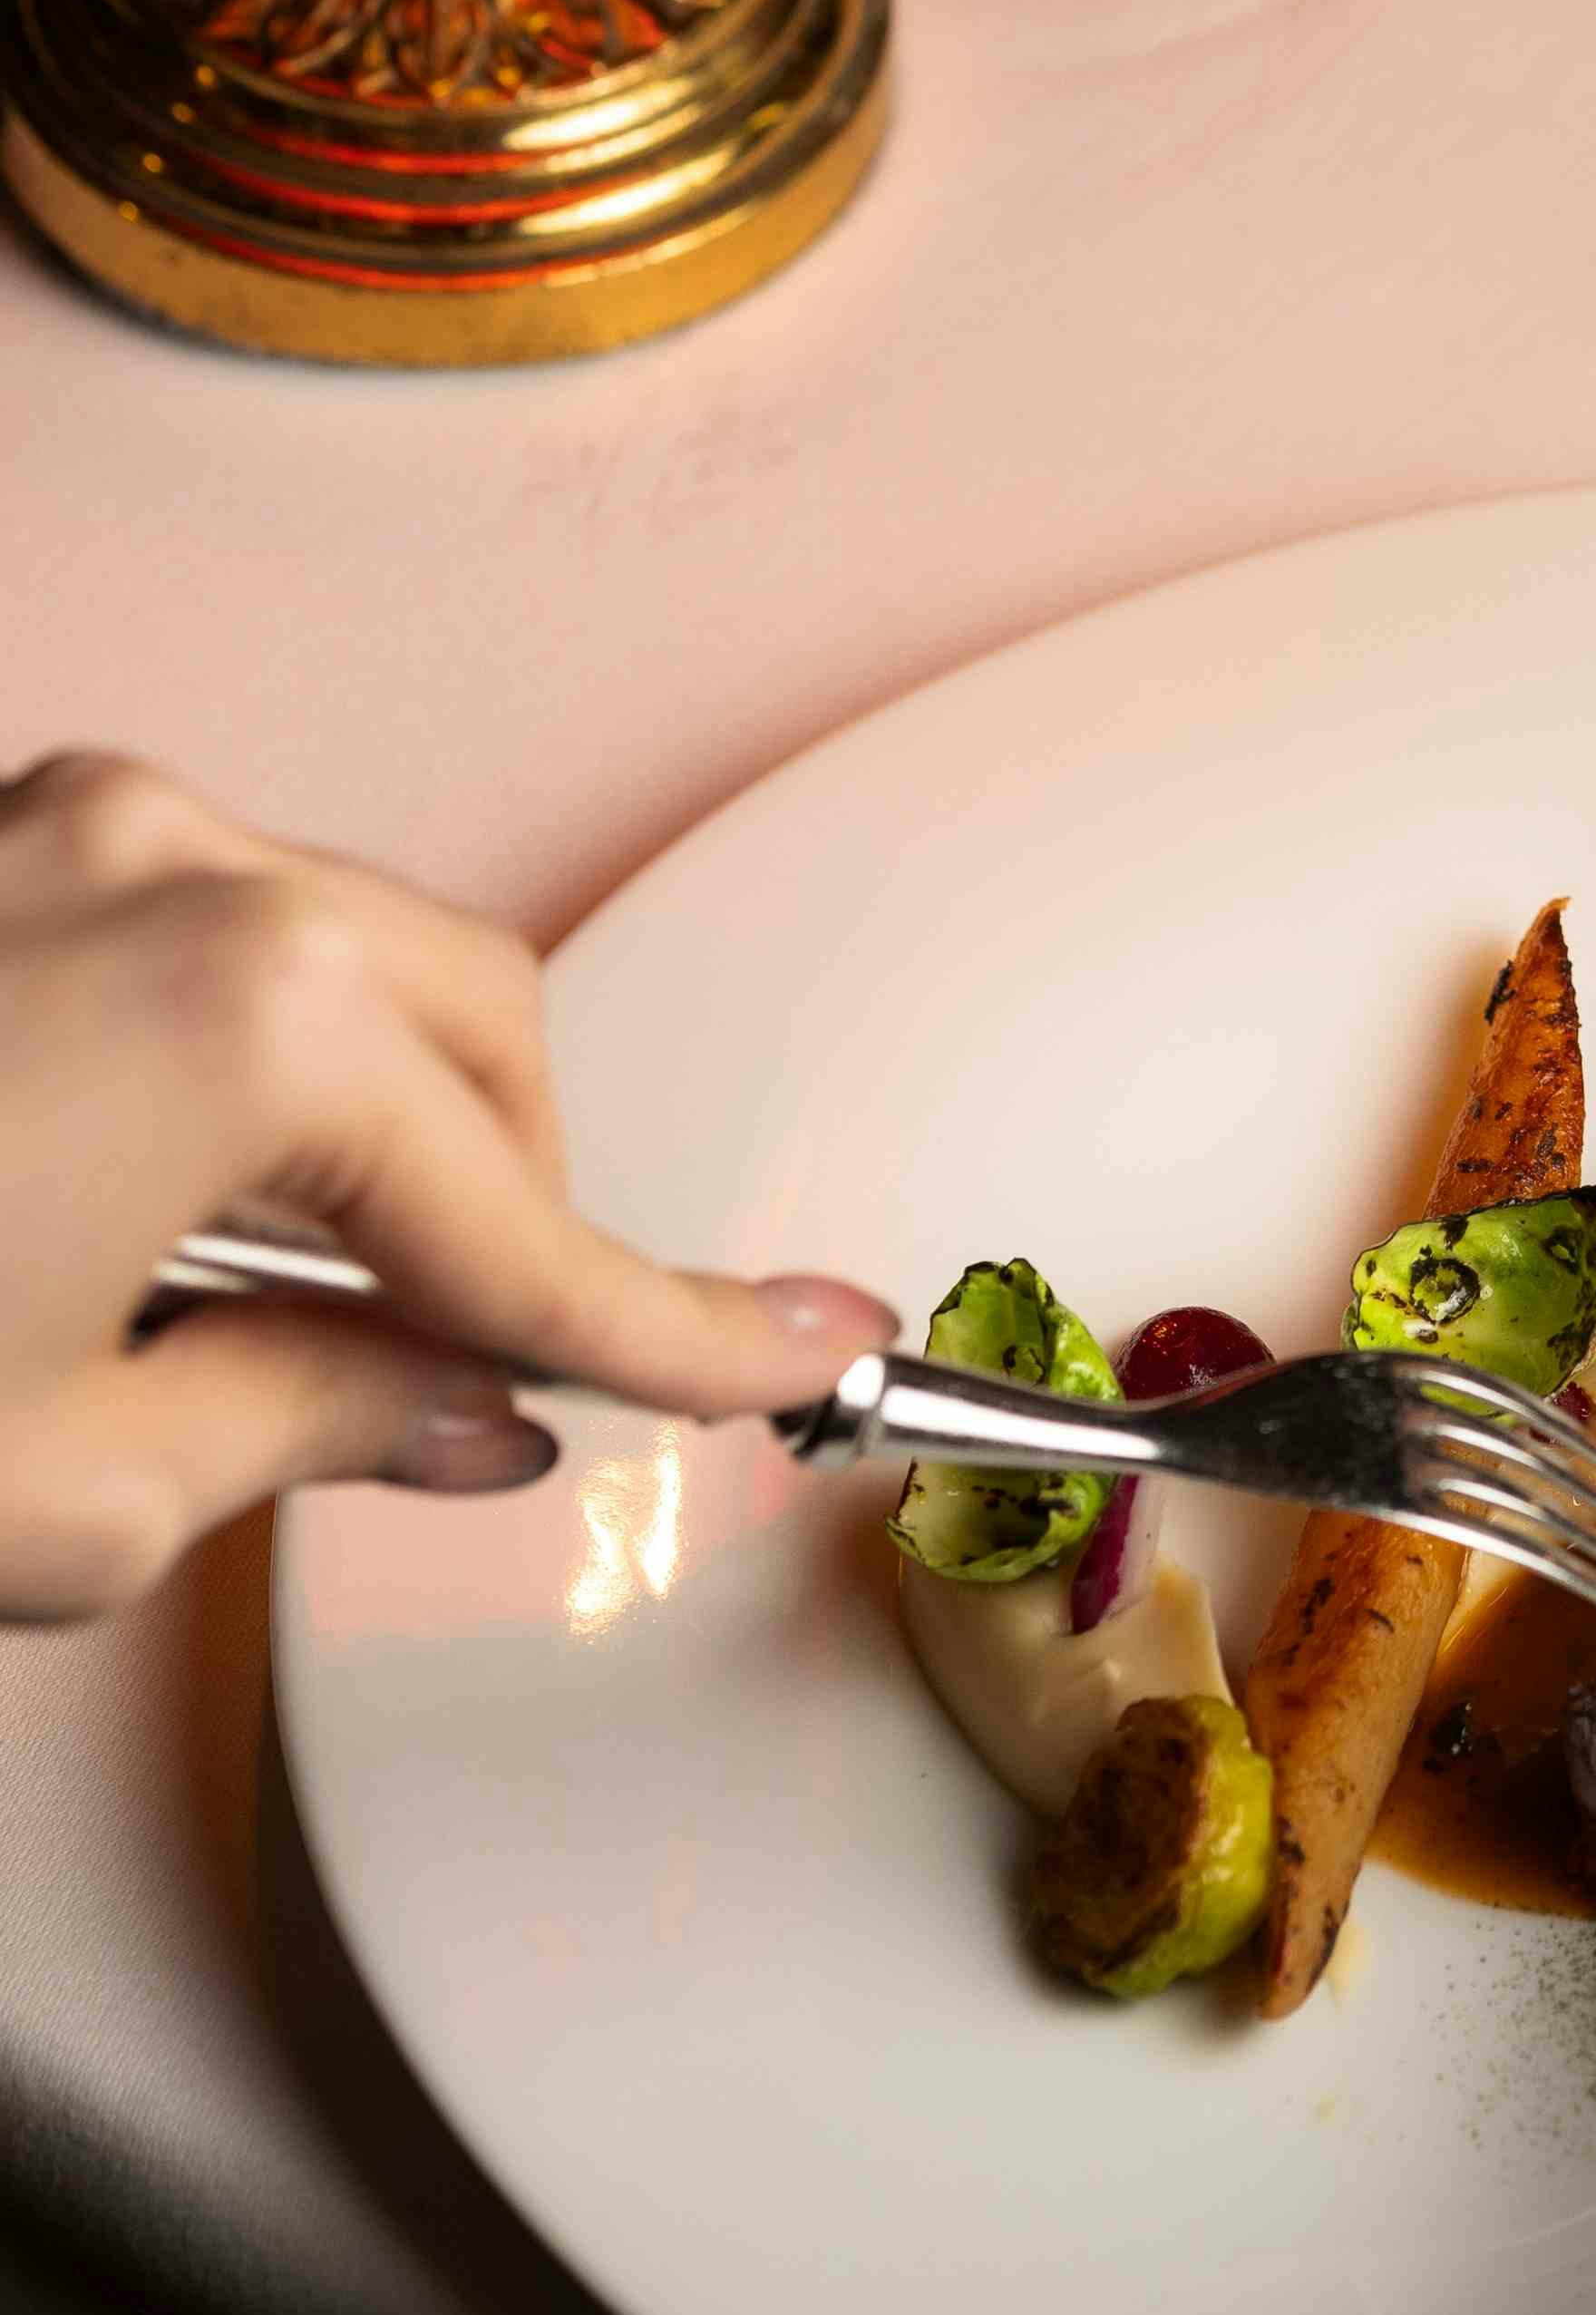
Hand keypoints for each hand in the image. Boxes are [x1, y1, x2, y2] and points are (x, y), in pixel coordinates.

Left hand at [0, 750, 889, 1620]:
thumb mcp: (53, 1488)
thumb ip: (295, 1420)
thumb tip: (435, 1403)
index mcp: (237, 1017)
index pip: (529, 1227)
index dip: (682, 1332)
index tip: (801, 1351)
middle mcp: (165, 868)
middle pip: (482, 1036)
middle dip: (501, 1203)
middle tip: (469, 1363)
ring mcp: (56, 826)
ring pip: (344, 960)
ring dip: (359, 1120)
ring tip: (261, 1287)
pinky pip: (195, 923)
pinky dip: (229, 1056)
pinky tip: (140, 1196)